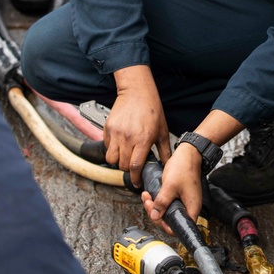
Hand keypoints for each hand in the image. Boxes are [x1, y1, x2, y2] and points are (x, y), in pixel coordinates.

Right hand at [105, 65, 170, 187]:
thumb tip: (167, 166)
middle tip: (133, 167)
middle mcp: (127, 138)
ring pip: (111, 159)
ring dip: (118, 161)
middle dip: (128, 170)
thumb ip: (164, 150)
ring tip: (125, 156)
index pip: (135, 167)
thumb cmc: (152, 109)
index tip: (137, 182)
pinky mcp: (108, 128)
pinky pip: (106, 146)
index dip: (135, 178)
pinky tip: (121, 145)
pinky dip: (112, 149)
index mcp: (143, 140)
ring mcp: (116, 133)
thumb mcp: (162, 130)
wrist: (137, 91)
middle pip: (122, 165)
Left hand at [141, 143, 202, 234]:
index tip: (155, 216)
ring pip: (165, 212)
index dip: (164, 225)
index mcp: (191, 208)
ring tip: (146, 196)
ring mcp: (183, 202)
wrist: (188, 153)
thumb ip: (162, 202)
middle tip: (148, 202)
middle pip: (169, 220)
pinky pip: (166, 203)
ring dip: (153, 206)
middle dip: (155, 213)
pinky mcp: (178, 196)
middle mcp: (188, 207)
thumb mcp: (170, 186)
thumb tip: (154, 216)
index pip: (178, 227)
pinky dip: (156, 200)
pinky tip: (149, 194)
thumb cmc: (184, 167)